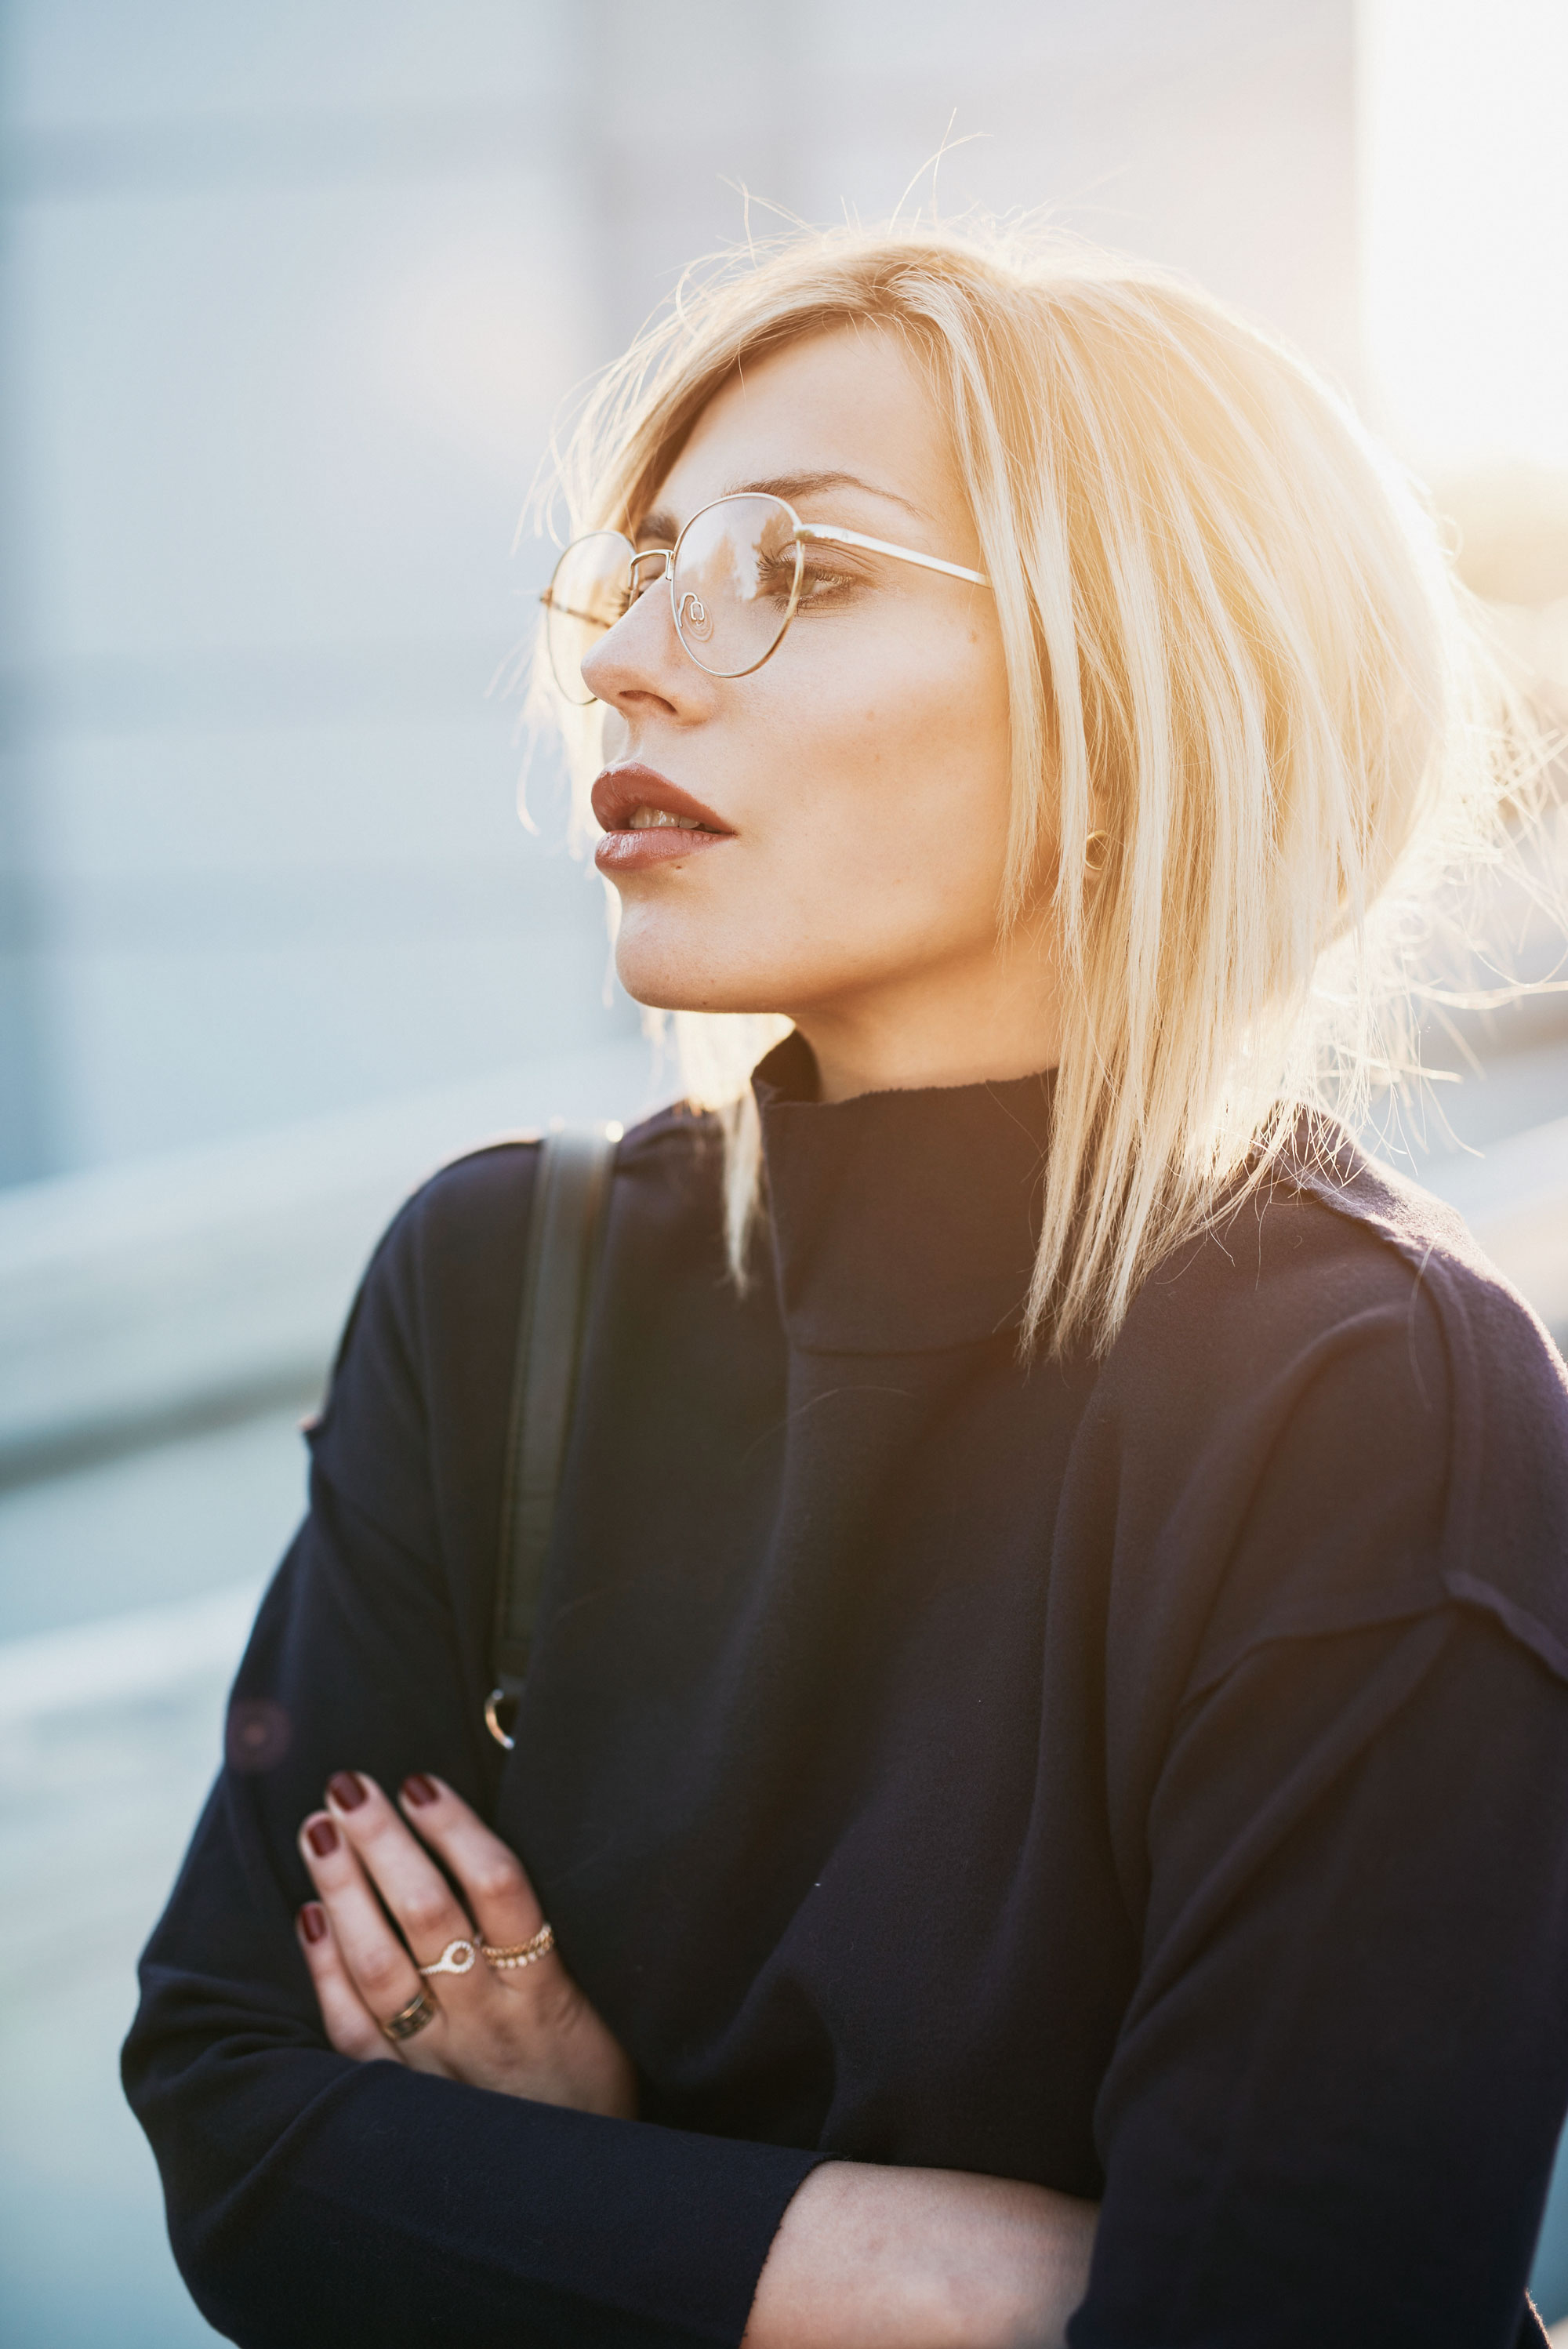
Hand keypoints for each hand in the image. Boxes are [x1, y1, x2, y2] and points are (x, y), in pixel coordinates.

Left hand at [295, 1769, 635, 2117]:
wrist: (568, 2191)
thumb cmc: (583, 2076)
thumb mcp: (589, 2002)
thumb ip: (541, 1937)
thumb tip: (482, 1845)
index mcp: (545, 1990)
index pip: (500, 1889)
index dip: (457, 1830)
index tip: (421, 1782)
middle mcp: (488, 2019)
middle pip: (428, 1914)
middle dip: (383, 1842)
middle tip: (349, 1785)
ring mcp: (439, 2059)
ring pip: (381, 1964)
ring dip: (344, 1890)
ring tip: (319, 1828)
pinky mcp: (402, 2092)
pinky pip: (353, 2028)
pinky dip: (325, 1969)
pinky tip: (308, 1913)